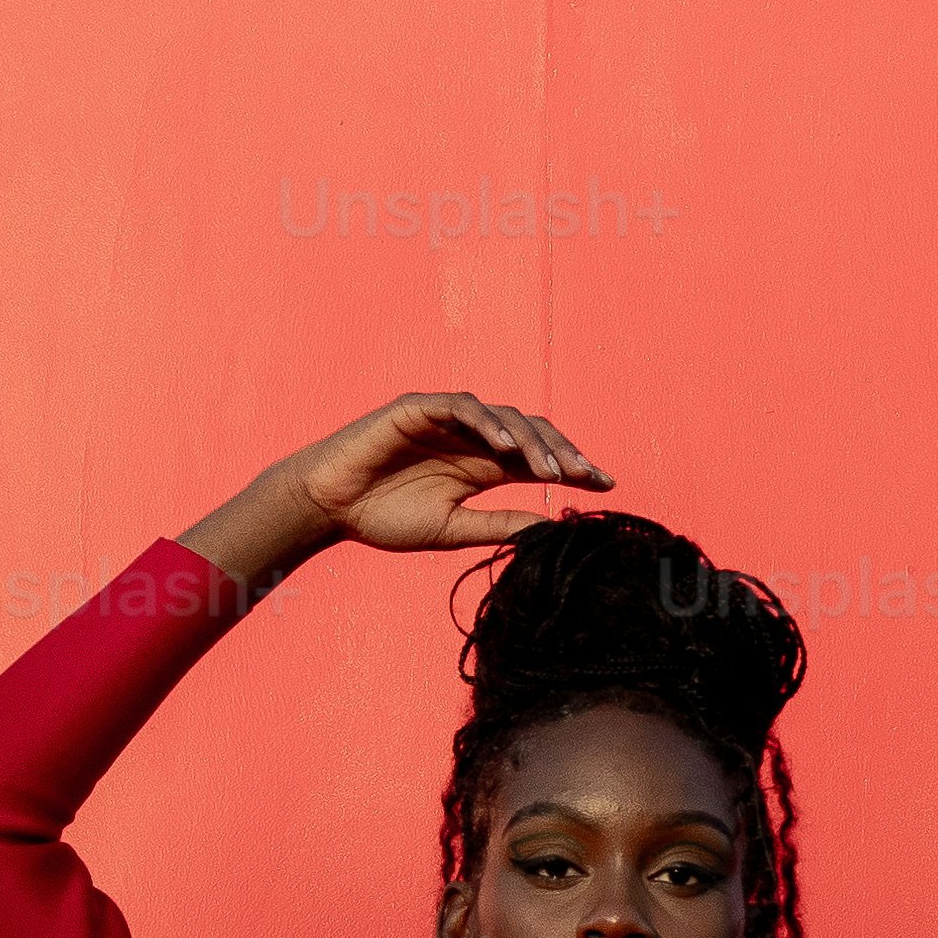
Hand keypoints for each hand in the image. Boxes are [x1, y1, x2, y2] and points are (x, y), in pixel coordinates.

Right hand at [284, 390, 606, 558]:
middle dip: (563, 453)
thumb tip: (548, 529)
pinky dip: (488, 423)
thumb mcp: (453, 529)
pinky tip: (507, 447)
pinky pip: (462, 407)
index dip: (574, 468)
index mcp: (482, 468)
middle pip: (532, 435)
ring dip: (532, 442)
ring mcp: (448, 421)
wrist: (330, 507)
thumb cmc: (383, 518)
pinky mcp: (420, 409)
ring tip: (553, 470)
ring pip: (505, 418)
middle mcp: (472, 440)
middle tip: (588, 477)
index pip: (538, 462)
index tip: (607, 485)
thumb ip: (498, 524)